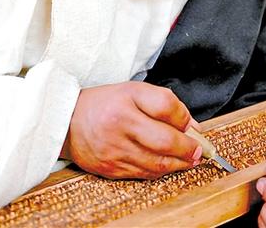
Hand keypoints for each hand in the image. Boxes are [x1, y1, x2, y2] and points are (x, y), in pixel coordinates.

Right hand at [60, 82, 202, 178]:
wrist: (66, 122)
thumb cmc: (103, 104)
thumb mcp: (132, 91)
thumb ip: (163, 104)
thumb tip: (192, 127)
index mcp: (126, 99)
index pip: (166, 106)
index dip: (185, 118)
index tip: (193, 126)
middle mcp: (119, 124)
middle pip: (165, 141)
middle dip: (188, 148)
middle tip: (199, 150)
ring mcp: (114, 149)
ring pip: (158, 163)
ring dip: (180, 164)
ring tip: (188, 159)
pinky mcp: (111, 168)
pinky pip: (144, 174)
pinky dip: (161, 171)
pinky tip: (167, 165)